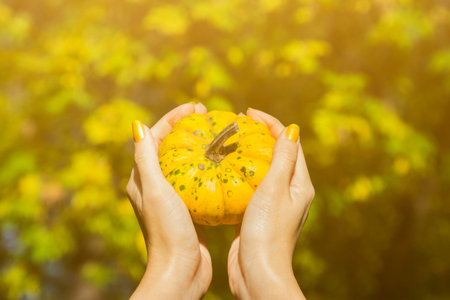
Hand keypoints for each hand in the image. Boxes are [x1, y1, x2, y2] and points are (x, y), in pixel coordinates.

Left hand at [126, 103, 211, 299]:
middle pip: (170, 146)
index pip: (154, 138)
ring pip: (185, 162)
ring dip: (199, 145)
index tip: (195, 107)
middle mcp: (154, 186)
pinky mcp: (188, 209)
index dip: (173, 118)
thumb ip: (145, 159)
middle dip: (186, 127)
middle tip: (208, 115)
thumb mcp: (155, 191)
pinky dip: (209, 167)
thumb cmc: (167, 231)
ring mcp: (172, 198)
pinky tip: (225, 164)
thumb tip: (137, 125)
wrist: (181, 271)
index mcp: (142, 179)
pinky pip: (198, 180)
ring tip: (217, 134)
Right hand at [228, 108, 314, 299]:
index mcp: (300, 184)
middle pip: (278, 153)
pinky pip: (251, 185)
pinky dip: (240, 173)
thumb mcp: (275, 189)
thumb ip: (283, 159)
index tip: (249, 112)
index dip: (271, 123)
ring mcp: (274, 203)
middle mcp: (290, 192)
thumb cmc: (267, 231)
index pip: (289, 142)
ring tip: (230, 140)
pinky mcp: (258, 214)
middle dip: (260, 134)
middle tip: (237, 123)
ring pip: (263, 169)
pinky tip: (224, 170)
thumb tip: (292, 129)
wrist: (257, 272)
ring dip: (249, 152)